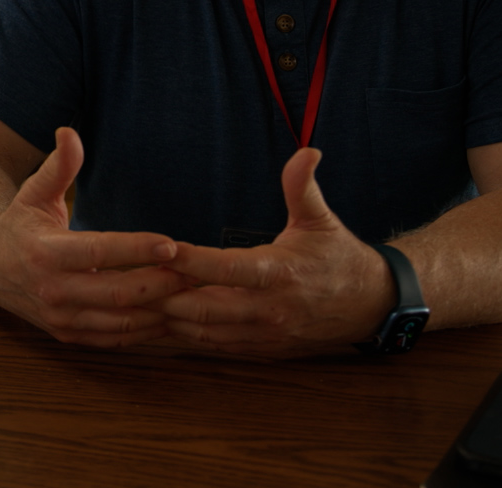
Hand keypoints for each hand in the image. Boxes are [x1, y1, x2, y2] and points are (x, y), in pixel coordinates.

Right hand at [0, 128, 183, 347]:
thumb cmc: (18, 224)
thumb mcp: (33, 192)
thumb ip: (58, 166)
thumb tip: (68, 132)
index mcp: (45, 253)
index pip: (99, 252)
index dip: (137, 249)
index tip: (172, 243)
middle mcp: (53, 291)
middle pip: (119, 293)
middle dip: (162, 283)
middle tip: (198, 272)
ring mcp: (61, 318)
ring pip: (122, 322)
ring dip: (161, 310)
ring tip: (193, 295)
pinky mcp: (68, 335)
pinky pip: (115, 338)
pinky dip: (147, 331)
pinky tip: (172, 316)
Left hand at [158, 147, 394, 356]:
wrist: (371, 307)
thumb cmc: (340, 258)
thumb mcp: (321, 220)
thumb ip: (303, 187)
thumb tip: (307, 150)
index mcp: (280, 274)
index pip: (227, 269)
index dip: (192, 261)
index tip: (162, 248)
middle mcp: (269, 310)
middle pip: (205, 309)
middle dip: (166, 295)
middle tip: (130, 280)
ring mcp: (264, 335)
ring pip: (204, 333)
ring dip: (170, 318)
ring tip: (135, 301)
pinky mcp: (261, 350)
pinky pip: (215, 347)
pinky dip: (186, 335)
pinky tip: (161, 319)